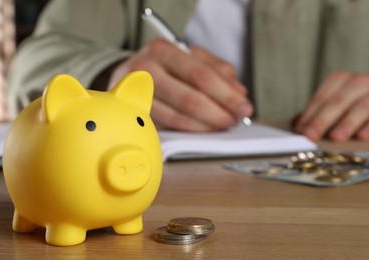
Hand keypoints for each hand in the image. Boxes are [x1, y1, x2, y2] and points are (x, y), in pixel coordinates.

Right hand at [108, 39, 252, 130]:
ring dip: (205, 126)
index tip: (244, 106)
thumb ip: (217, 70)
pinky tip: (201, 130)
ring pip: (178, 118)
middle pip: (190, 99)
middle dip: (219, 113)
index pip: (201, 75)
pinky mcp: (134, 116)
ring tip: (221, 125)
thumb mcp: (189, 57)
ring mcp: (136, 95)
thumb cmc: (162, 66)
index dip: (226, 94)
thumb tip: (239, 92)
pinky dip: (188, 132)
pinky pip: (167, 128)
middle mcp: (146, 70)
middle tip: (234, 121)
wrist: (124, 74)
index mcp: (163, 50)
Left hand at [294, 71, 368, 140]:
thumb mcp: (345, 99)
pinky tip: (363, 137)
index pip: (322, 97)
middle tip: (310, 135)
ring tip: (334, 138)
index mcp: (343, 79)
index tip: (299, 130)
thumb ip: (322, 110)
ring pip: (360, 108)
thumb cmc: (368, 99)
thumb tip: (296, 125)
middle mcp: (360, 82)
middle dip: (321, 120)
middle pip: (338, 102)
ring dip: (346, 123)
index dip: (309, 114)